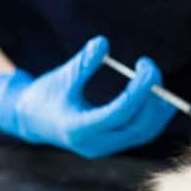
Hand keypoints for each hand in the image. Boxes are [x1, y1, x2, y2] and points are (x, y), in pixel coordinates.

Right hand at [0, 36, 175, 157]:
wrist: (33, 121)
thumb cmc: (45, 96)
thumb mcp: (61, 77)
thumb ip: (82, 63)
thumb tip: (103, 43)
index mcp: (79, 129)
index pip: (120, 112)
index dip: (139, 89)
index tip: (146, 65)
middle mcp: (95, 144)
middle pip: (138, 127)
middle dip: (152, 97)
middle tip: (151, 67)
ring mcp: (105, 148)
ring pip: (144, 133)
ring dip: (158, 108)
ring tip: (156, 78)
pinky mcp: (112, 145)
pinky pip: (141, 134)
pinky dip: (154, 115)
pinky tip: (158, 95)